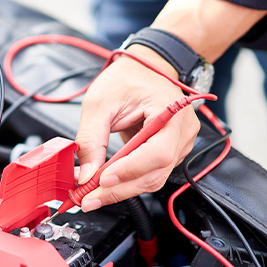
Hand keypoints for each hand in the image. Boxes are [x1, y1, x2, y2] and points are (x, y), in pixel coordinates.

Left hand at [75, 47, 200, 210]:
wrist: (144, 68)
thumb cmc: (126, 78)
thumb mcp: (99, 103)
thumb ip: (90, 139)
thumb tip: (85, 174)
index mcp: (170, 111)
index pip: (156, 153)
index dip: (129, 171)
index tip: (101, 181)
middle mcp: (181, 130)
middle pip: (155, 173)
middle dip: (119, 189)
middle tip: (88, 199)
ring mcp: (180, 142)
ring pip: (153, 178)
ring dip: (122, 190)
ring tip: (93, 195)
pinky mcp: (172, 151)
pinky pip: (151, 173)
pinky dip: (129, 182)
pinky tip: (108, 184)